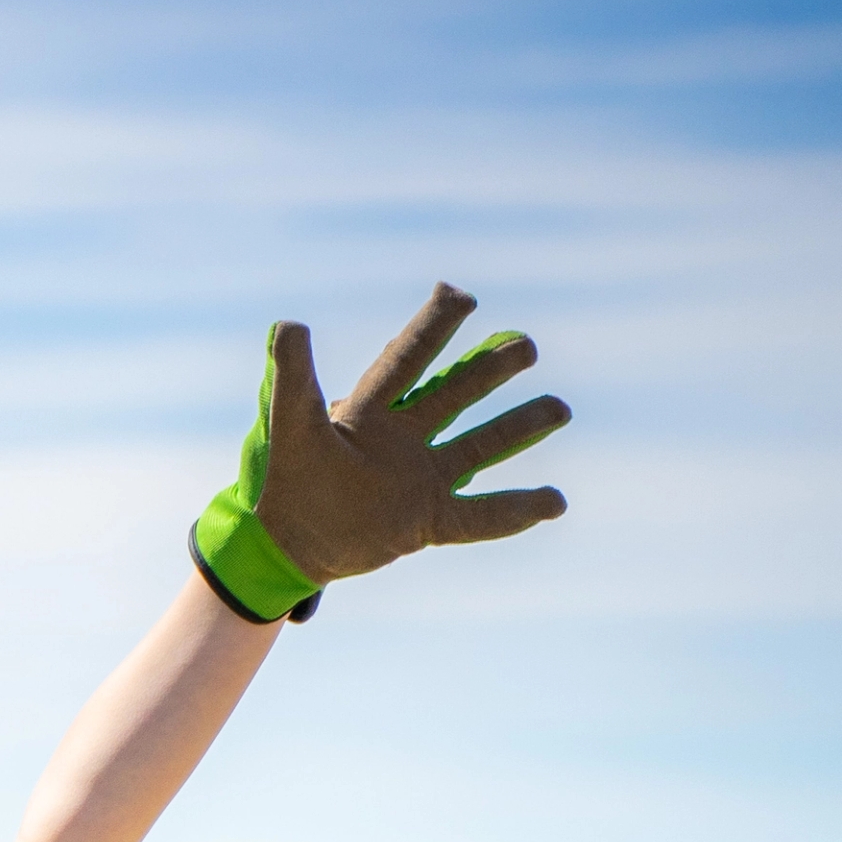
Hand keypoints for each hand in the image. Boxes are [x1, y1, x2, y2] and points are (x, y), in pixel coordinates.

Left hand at [192, 282, 572, 622]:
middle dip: (490, 370)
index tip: (462, 295)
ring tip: (559, 408)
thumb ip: (293, 378)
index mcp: (369, 413)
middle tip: (527, 346)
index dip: (433, 326)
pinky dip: (515, 511)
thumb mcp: (288, 427)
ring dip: (519, 429)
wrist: (282, 546)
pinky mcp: (425, 522)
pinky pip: (478, 518)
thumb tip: (290, 325)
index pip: (407, 359)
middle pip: (455, 395)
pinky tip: (554, 502)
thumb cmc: (282, 482)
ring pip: (479, 448)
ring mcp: (418, 480)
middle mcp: (401, 440)